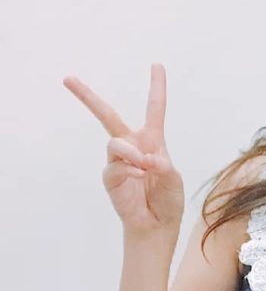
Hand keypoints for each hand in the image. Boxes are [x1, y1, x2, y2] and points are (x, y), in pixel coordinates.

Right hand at [63, 63, 183, 234]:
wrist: (158, 225)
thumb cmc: (167, 200)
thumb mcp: (174, 179)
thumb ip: (162, 165)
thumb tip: (145, 158)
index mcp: (152, 141)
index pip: (154, 109)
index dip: (156, 87)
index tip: (157, 65)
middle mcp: (132, 146)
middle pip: (107, 115)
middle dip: (87, 97)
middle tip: (68, 79)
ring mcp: (118, 161)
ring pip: (115, 143)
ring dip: (132, 155)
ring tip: (145, 169)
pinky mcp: (110, 178)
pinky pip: (115, 167)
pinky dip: (130, 171)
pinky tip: (140, 179)